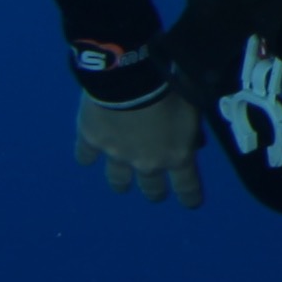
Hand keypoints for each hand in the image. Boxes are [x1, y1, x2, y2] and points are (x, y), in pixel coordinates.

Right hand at [76, 87, 202, 208]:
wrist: (132, 78)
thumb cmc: (170, 88)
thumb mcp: (193, 106)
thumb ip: (192, 127)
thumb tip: (195, 137)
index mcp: (176, 155)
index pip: (187, 186)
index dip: (190, 196)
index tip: (191, 203)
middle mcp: (147, 162)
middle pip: (151, 187)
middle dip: (155, 192)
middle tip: (155, 194)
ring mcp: (118, 155)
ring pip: (118, 179)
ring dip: (121, 183)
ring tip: (121, 187)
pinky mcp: (93, 141)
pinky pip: (86, 155)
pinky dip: (87, 156)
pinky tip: (86, 157)